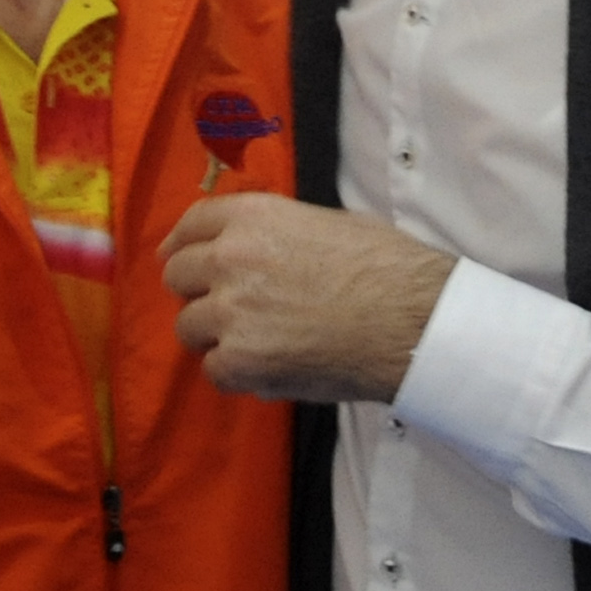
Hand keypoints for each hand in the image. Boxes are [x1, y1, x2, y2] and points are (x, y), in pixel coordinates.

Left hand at [158, 194, 457, 403]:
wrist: (413, 321)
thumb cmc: (388, 268)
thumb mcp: (329, 222)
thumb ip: (279, 233)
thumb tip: (263, 246)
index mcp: (253, 217)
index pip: (192, 224)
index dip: (182, 243)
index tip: (178, 256)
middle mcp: (230, 257)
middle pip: (178, 275)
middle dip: (199, 291)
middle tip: (230, 307)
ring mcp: (230, 311)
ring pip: (188, 326)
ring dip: (214, 335)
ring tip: (255, 343)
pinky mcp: (240, 360)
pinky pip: (213, 369)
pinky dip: (236, 373)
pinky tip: (268, 369)